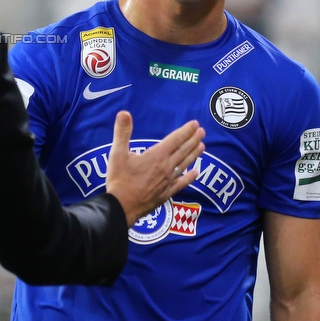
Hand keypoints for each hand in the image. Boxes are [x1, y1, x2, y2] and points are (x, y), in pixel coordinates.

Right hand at [105, 111, 204, 225]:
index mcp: (156, 156)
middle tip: (202, 131)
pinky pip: (181, 183)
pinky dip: (189, 177)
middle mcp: (166, 167)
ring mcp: (168, 181)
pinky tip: (196, 173)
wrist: (122, 207)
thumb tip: (124, 113)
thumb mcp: (117, 153)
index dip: (185, 131)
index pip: (175, 140)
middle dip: (193, 140)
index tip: (195, 124)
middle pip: (183, 151)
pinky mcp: (166, 193)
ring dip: (194, 154)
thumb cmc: (119, 180)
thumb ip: (122, 132)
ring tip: (202, 146)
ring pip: (185, 164)